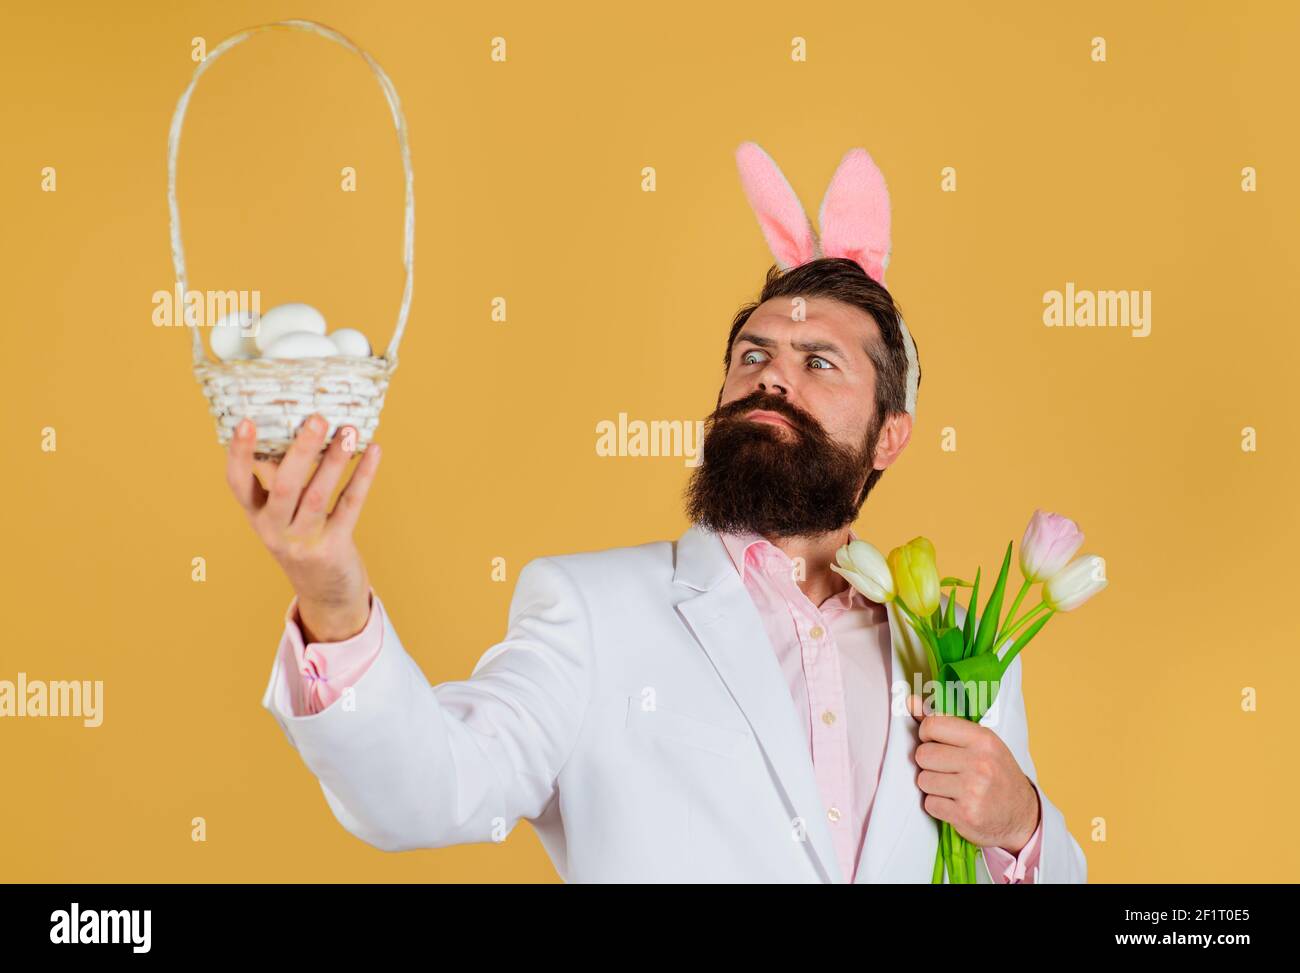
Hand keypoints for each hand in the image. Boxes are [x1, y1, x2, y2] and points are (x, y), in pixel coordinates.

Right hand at [225, 414, 381, 641]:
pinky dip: (363, 476)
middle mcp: (274, 530)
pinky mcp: (334, 547)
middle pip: (284, 486)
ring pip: (318, 495)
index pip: (238, 483)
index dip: (239, 454)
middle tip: (317, 419)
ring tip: (348, 430)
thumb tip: (291, 428)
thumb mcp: (282, 515)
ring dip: (334, 460)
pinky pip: (349, 505)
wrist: (325, 594)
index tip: (246, 422)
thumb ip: (281, 479)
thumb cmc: (303, 540)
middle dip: (300, 451)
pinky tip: (374, 451)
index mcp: (257, 516)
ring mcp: (304, 541)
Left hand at [906, 694, 1039, 852]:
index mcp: (983, 739)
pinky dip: (938, 805)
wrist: (1022, 815)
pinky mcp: (965, 814)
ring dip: (932, 786)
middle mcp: (980, 763)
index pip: (933, 725)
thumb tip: (910, 702)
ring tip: (953, 787)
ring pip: (923, 780)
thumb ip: (944, 722)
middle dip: (929, 763)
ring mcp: (973, 790)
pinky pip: (930, 804)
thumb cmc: (997, 774)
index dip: (926, 735)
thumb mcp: (980, 743)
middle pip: (923, 754)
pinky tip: (955, 804)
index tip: (935, 743)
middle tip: (947, 770)